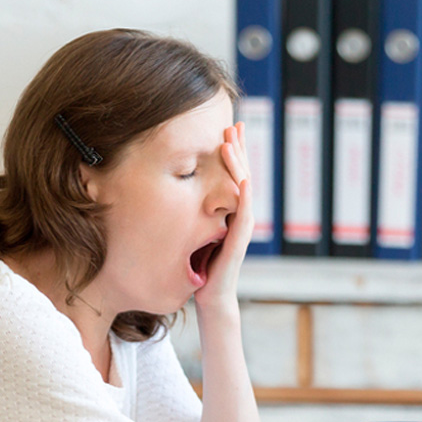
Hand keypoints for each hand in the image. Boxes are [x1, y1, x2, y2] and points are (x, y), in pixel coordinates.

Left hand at [194, 121, 251, 313]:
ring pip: (244, 187)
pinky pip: (244, 212)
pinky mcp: (239, 239)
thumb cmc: (202, 268)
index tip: (229, 128)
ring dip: (239, 164)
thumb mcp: (197, 232)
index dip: (233, 152)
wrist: (211, 297)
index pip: (234, 175)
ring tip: (232, 142)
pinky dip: (245, 193)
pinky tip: (243, 177)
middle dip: (240, 149)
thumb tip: (176, 194)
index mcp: (231, 211)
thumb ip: (196, 214)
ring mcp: (242, 227)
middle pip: (243, 174)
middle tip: (235, 123)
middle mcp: (241, 215)